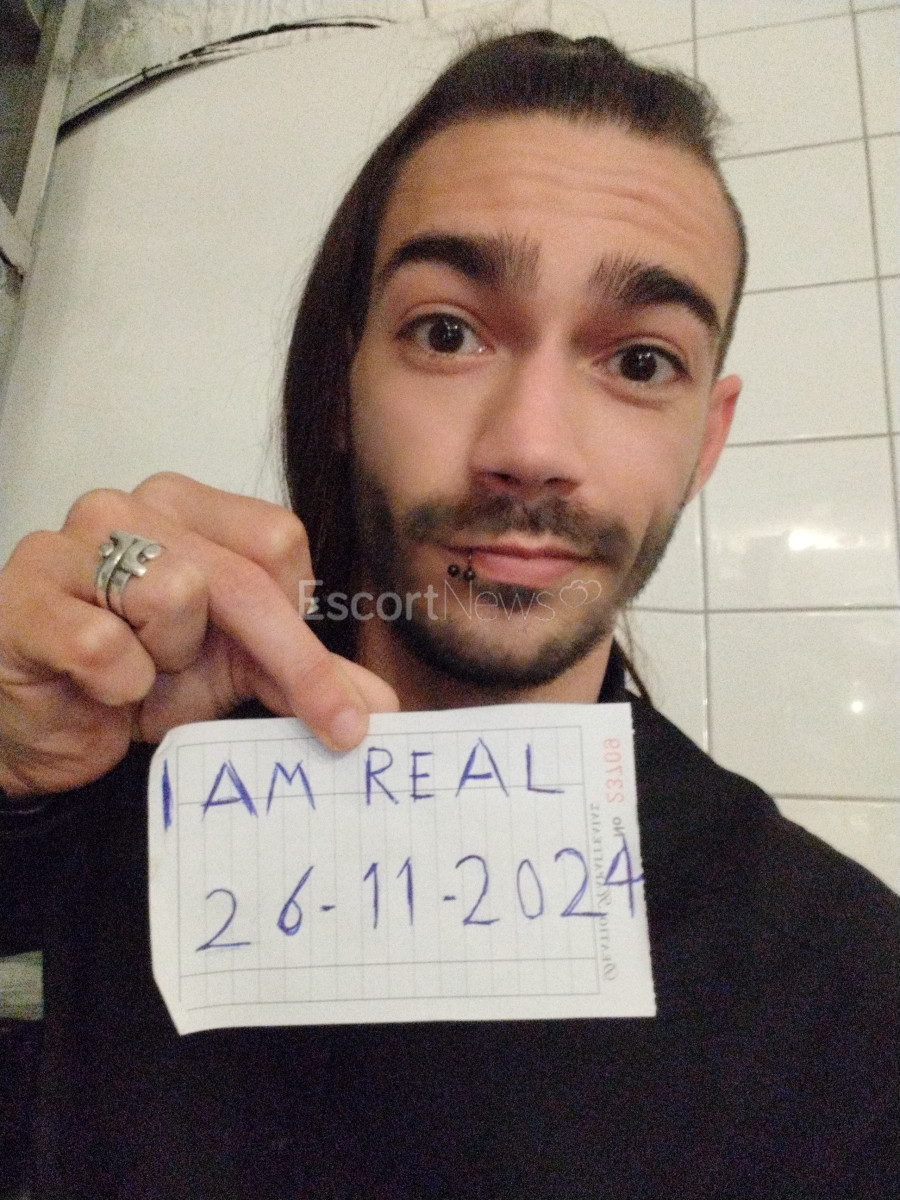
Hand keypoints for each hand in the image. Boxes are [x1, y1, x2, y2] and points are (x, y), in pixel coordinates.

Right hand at [0, 473, 397, 796]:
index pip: (277, 540)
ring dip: (170, 662)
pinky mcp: (23, 599)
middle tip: (331, 728)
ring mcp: (66, 545)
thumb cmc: (131, 683)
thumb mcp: (231, 673)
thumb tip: (379, 708)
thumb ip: (304, 676)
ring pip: (174, 594)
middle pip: (243, 574)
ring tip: (140, 674)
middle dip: (289, 660)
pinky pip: (104, 645)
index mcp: (185, 508)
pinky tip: (93, 688)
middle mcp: (127, 508)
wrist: (36, 728)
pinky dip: (115, 686)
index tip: (305, 676)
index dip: (301, 617)